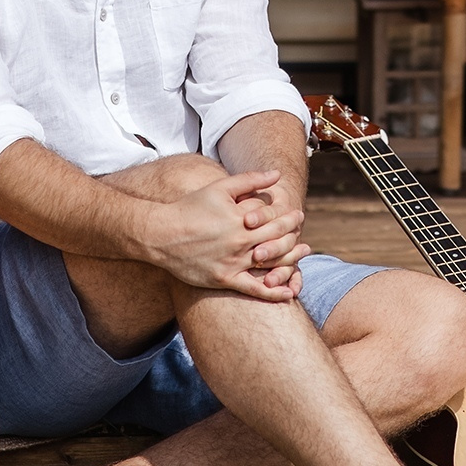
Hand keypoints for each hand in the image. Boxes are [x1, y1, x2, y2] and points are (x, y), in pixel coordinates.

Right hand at [150, 170, 307, 299]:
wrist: (161, 234)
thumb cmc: (190, 208)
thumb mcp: (219, 188)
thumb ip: (249, 180)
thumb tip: (277, 174)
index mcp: (240, 219)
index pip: (274, 218)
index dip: (289, 217)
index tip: (297, 215)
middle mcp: (239, 242)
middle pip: (277, 239)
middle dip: (293, 233)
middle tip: (302, 229)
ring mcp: (233, 262)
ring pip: (271, 263)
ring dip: (292, 259)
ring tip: (303, 252)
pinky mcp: (224, 279)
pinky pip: (254, 289)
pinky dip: (274, 292)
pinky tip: (289, 292)